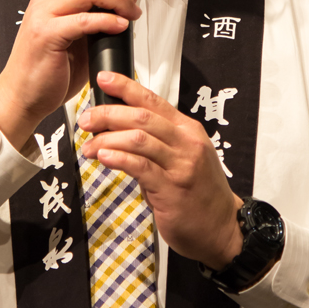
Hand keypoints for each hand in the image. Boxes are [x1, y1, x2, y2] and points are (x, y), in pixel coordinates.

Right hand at [0, 0, 142, 151]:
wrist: (21, 97)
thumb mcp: (74, 37)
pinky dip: (106, 20)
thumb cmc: (48, 71)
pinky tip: (120, 27)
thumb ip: (93, 18)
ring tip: (131, 12)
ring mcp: (44, 17)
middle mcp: (46, 1)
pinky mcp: (47, 37)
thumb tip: (125, 9)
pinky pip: (82, 20)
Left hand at [78, 71, 243, 269]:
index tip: (104, 79)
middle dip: (108, 114)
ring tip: (90, 146)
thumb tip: (119, 130)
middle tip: (87, 120)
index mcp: (188, 130)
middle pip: (142, 117)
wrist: (222, 228)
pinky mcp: (172, 189)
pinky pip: (141, 167)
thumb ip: (156, 142)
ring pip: (139, 139)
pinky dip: (119, 159)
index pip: (153, 101)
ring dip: (107, 139)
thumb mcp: (184, 157)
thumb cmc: (200, 193)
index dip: (126, 87)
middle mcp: (186, 144)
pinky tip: (104, 157)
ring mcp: (181, 166)